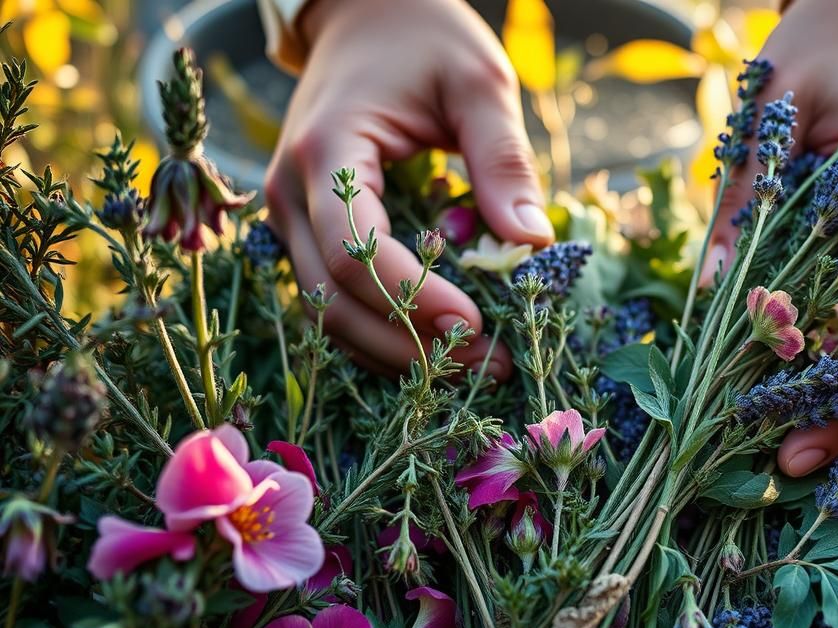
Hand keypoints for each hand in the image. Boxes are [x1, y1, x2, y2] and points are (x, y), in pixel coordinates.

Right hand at [265, 0, 553, 376]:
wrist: (368, 15)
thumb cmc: (425, 40)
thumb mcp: (478, 82)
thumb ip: (503, 159)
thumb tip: (533, 242)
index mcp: (327, 151)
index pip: (354, 251)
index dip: (411, 299)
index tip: (476, 323)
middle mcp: (290, 192)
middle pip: (331, 301)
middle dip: (410, 345)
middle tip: (489, 366)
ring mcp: (290, 216)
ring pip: (326, 314)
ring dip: (396, 352)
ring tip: (474, 367)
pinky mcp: (306, 231)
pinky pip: (333, 301)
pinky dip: (382, 333)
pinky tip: (439, 346)